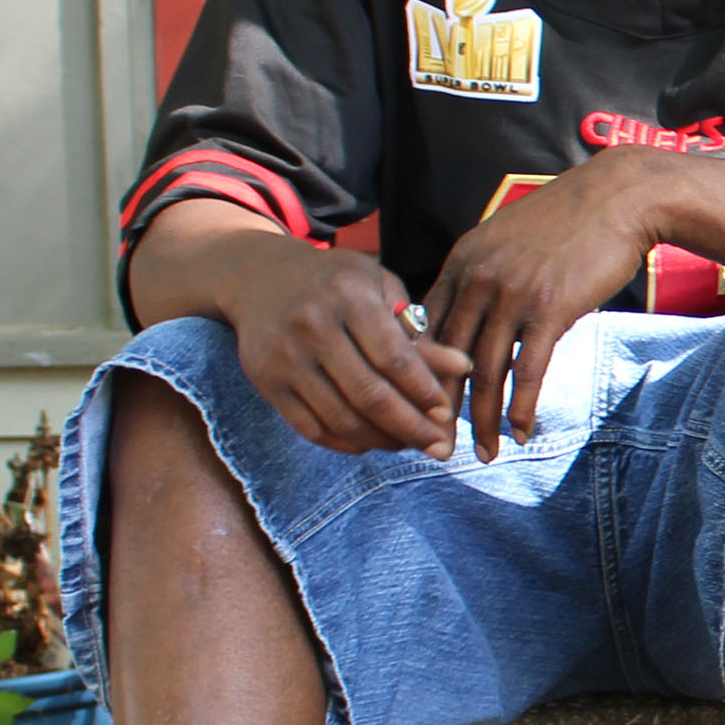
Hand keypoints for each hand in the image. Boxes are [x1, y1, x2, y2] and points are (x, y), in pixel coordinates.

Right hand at [222, 237, 466, 456]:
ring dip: (382, 441)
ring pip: (342, 419)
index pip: (394, 358)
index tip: (446, 413)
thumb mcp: (379, 288)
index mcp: (348, 297)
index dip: (424, 392)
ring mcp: (285, 357)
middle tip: (438, 447)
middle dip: (411, 428)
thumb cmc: (337, 282)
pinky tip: (370, 442)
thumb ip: (417, 330)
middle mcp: (312, 326)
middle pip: (370, 396)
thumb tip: (463, 366)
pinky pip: (311, 428)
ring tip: (408, 444)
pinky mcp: (266, 382)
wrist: (261, 277)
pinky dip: (346, 443)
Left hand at [424, 149, 676, 460]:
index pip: (426, 329)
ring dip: (483, 420)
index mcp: (461, 262)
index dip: (420, 375)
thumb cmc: (569, 221)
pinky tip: (521, 432)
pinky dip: (522, 408)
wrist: (618, 198)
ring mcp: (512, 294)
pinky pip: (528, 370)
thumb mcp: (507, 238)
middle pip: (447, 358)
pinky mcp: (549, 309)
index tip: (423, 408)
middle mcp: (478, 279)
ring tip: (485, 453)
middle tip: (439, 447)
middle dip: (442, 410)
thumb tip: (472, 319)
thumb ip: (482, 275)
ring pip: (485, 371)